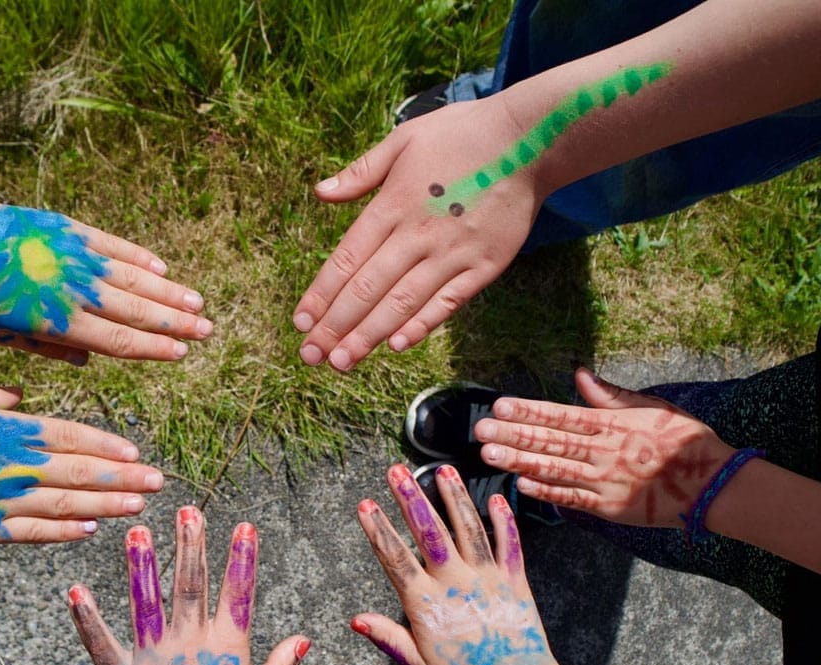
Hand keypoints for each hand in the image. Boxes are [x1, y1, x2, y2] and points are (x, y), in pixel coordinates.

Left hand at [0, 195, 212, 363]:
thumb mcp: (0, 334)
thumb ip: (47, 348)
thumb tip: (88, 360)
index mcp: (57, 322)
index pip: (117, 341)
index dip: (153, 348)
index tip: (181, 353)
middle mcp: (75, 292)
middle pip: (136, 311)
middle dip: (176, 323)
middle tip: (206, 331)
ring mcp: (78, 259)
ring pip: (134, 279)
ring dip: (169, 293)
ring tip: (198, 303)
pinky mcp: (74, 232)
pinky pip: (115, 247)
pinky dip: (140, 259)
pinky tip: (162, 270)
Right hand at [0, 385, 158, 559]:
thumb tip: (18, 395)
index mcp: (9, 432)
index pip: (69, 437)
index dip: (104, 446)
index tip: (135, 452)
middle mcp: (14, 466)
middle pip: (78, 473)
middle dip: (121, 478)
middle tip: (157, 482)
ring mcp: (2, 501)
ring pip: (65, 505)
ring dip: (105, 506)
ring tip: (137, 506)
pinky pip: (33, 532)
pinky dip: (63, 533)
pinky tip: (90, 531)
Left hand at [69, 509, 309, 664]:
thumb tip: (304, 636)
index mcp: (228, 652)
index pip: (239, 595)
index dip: (242, 559)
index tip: (245, 526)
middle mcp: (191, 649)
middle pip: (191, 587)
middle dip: (191, 546)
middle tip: (188, 510)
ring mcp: (154, 663)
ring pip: (146, 605)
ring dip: (141, 567)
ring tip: (136, 533)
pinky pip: (101, 645)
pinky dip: (87, 619)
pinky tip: (75, 591)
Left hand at [294, 96, 545, 371]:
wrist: (531, 139)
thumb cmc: (462, 134)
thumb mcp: (404, 140)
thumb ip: (361, 172)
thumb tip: (320, 192)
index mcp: (392, 204)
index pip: (346, 259)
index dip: (321, 294)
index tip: (300, 322)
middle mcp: (418, 234)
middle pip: (367, 289)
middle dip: (335, 326)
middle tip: (311, 355)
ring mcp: (452, 253)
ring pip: (402, 303)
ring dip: (369, 336)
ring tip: (342, 362)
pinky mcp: (483, 266)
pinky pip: (447, 303)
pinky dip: (421, 325)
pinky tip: (396, 346)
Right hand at [352, 463, 553, 664]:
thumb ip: (388, 637)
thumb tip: (356, 620)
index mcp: (426, 604)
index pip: (395, 558)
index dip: (378, 529)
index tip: (365, 504)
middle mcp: (455, 583)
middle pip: (429, 532)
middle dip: (410, 499)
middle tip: (396, 471)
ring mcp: (487, 579)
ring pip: (468, 528)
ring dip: (454, 496)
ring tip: (443, 469)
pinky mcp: (515, 582)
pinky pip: (510, 544)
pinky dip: (504, 520)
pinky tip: (498, 498)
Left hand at [475, 367, 735, 526]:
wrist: (714, 485)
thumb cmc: (684, 441)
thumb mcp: (652, 408)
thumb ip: (611, 395)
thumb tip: (580, 374)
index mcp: (612, 424)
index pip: (562, 416)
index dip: (529, 410)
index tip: (500, 405)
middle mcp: (604, 452)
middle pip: (551, 442)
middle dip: (513, 435)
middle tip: (481, 430)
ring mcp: (605, 481)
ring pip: (555, 469)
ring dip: (520, 462)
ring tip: (490, 455)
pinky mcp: (609, 507)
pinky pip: (572, 499)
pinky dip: (546, 492)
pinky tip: (520, 485)